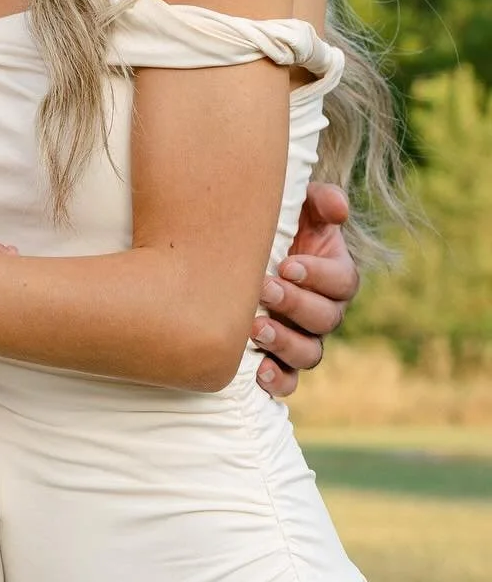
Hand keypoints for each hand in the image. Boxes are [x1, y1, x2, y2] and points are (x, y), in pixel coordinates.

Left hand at [252, 182, 359, 398]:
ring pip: (309, 353)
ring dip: (285, 342)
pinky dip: (277, 380)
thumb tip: (338, 207)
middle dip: (295, 304)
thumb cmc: (275, 227)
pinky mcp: (281, 360)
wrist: (239, 252)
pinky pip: (289, 380)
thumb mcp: (299, 207)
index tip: (287, 264)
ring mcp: (304, 338)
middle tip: (266, 288)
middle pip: (325, 318)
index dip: (318, 276)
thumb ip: (320, 202)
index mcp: (333, 275)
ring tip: (256, 328)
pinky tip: (258, 373)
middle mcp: (324, 311)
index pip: (342, 282)